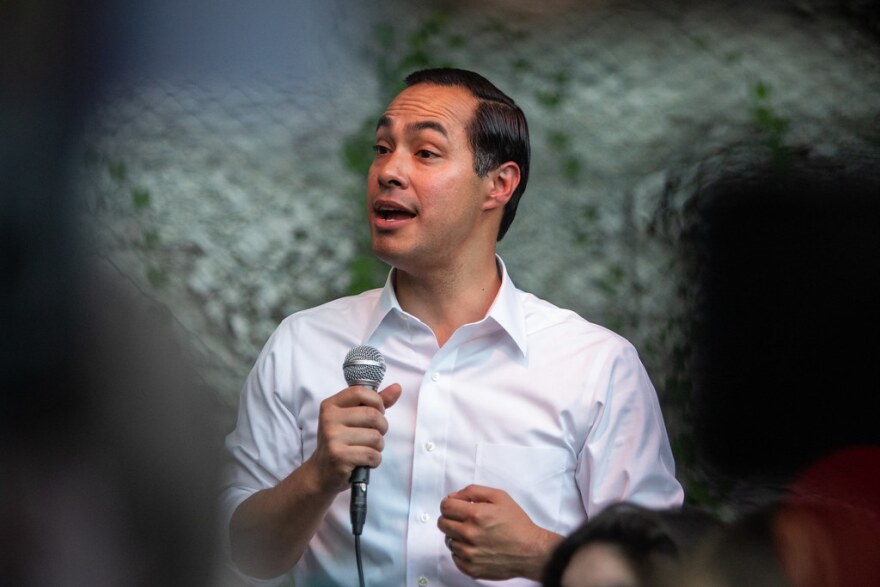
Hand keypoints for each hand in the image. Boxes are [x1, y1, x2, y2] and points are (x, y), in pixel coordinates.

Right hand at [309, 383, 401, 493]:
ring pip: (375, 437)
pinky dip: (374, 460)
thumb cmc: (341, 442)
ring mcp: (332, 438)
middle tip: (374, 435)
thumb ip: (374, 402)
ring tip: (367, 449)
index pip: (360, 391)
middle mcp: (329, 419)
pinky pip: (372, 455)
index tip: (376, 412)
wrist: (322, 472)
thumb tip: (397, 388)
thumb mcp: (353, 418)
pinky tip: (364, 461)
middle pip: (372, 415)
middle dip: (382, 427)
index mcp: (331, 405)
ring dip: (378, 447)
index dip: (376, 402)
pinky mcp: (339, 456)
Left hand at [437, 485, 562, 580]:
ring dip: (457, 535)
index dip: (448, 503)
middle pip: (442, 523)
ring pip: (448, 540)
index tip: (454, 506)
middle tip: (464, 519)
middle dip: (451, 518)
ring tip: (474, 534)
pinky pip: (454, 557)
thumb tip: (452, 496)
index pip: (445, 507)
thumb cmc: (517, 524)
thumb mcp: (499, 496)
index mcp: (475, 515)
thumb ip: (472, 491)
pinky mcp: (471, 568)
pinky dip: (461, 551)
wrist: (531, 551)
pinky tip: (475, 547)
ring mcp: (469, 553)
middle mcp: (470, 534)